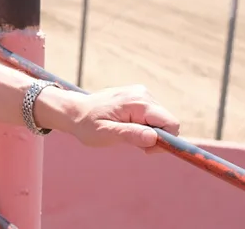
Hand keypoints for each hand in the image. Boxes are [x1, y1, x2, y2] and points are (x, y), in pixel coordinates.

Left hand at [38, 84, 180, 151]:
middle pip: (167, 122)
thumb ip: (129, 134)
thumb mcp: (105, 133)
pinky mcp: (139, 97)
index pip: (171, 123)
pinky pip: (153, 116)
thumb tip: (154, 137)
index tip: (147, 150)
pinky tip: (127, 126)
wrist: (74, 111)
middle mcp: (143, 94)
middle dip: (155, 137)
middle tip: (132, 143)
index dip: (165, 141)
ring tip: (126, 133)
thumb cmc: (86, 124)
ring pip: (161, 120)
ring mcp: (141, 93)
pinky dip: (144, 126)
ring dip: (148, 132)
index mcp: (137, 102)